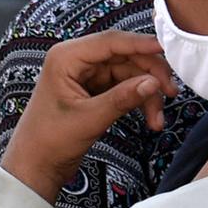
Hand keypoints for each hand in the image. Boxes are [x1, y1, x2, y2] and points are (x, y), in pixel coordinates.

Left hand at [1, 30, 176, 202]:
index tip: (166, 49)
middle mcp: (78, 61)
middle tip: (170, 92)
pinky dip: (139, 101)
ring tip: (157, 119)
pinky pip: (126, 87)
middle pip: (126, 56)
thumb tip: (153, 83)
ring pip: (131, 74)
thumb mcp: (89, 118)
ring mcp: (88, 75)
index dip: (141, 44)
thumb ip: (122, 98)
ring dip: (148, 94)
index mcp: (66, 57)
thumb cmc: (49, 140)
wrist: (36, 166)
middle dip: (150, 75)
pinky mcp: (96, 90)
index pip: (111, 41)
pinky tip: (150, 118)